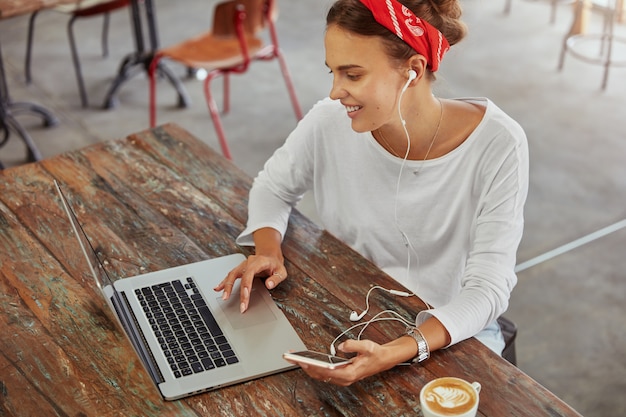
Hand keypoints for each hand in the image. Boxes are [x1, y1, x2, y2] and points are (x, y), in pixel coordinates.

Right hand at [214, 254, 286, 312]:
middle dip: (235, 290)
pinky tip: (217, 288)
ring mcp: (243, 265)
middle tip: (238, 304)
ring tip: (223, 297)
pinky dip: (223, 282)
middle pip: (238, 275)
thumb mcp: (281, 271)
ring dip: (226, 286)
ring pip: (231, 274)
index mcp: (258, 262)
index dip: (246, 285)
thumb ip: (276, 278)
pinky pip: (230, 275)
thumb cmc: (275, 265)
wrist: (270, 255)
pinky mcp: (240, 269)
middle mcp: (248, 262)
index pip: (249, 273)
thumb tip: (269, 285)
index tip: (245, 297)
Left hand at [288, 339, 406, 386]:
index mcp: (349, 374)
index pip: (327, 372)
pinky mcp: (341, 375)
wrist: (383, 359)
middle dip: (306, 366)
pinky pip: (324, 373)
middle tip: (293, 358)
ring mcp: (342, 378)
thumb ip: (353, 345)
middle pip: (321, 375)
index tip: (303, 361)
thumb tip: (341, 346)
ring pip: (321, 375)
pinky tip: (307, 360)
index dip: (314, 367)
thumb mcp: (367, 346)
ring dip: (308, 367)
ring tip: (296, 358)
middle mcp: (344, 378)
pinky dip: (315, 367)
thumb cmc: (375, 354)